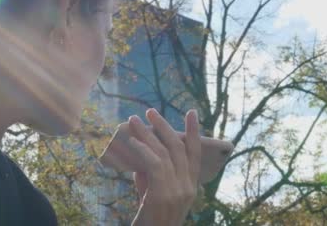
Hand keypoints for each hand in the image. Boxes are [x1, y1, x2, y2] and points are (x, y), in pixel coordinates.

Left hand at [128, 108, 200, 225]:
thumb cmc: (150, 219)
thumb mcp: (154, 194)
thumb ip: (152, 175)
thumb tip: (141, 153)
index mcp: (190, 187)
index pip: (194, 155)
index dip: (193, 132)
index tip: (192, 112)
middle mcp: (187, 187)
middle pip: (178, 148)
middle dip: (164, 126)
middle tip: (150, 111)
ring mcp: (177, 191)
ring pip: (164, 153)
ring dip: (147, 134)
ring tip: (133, 120)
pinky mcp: (163, 195)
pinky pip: (154, 164)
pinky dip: (142, 149)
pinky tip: (132, 141)